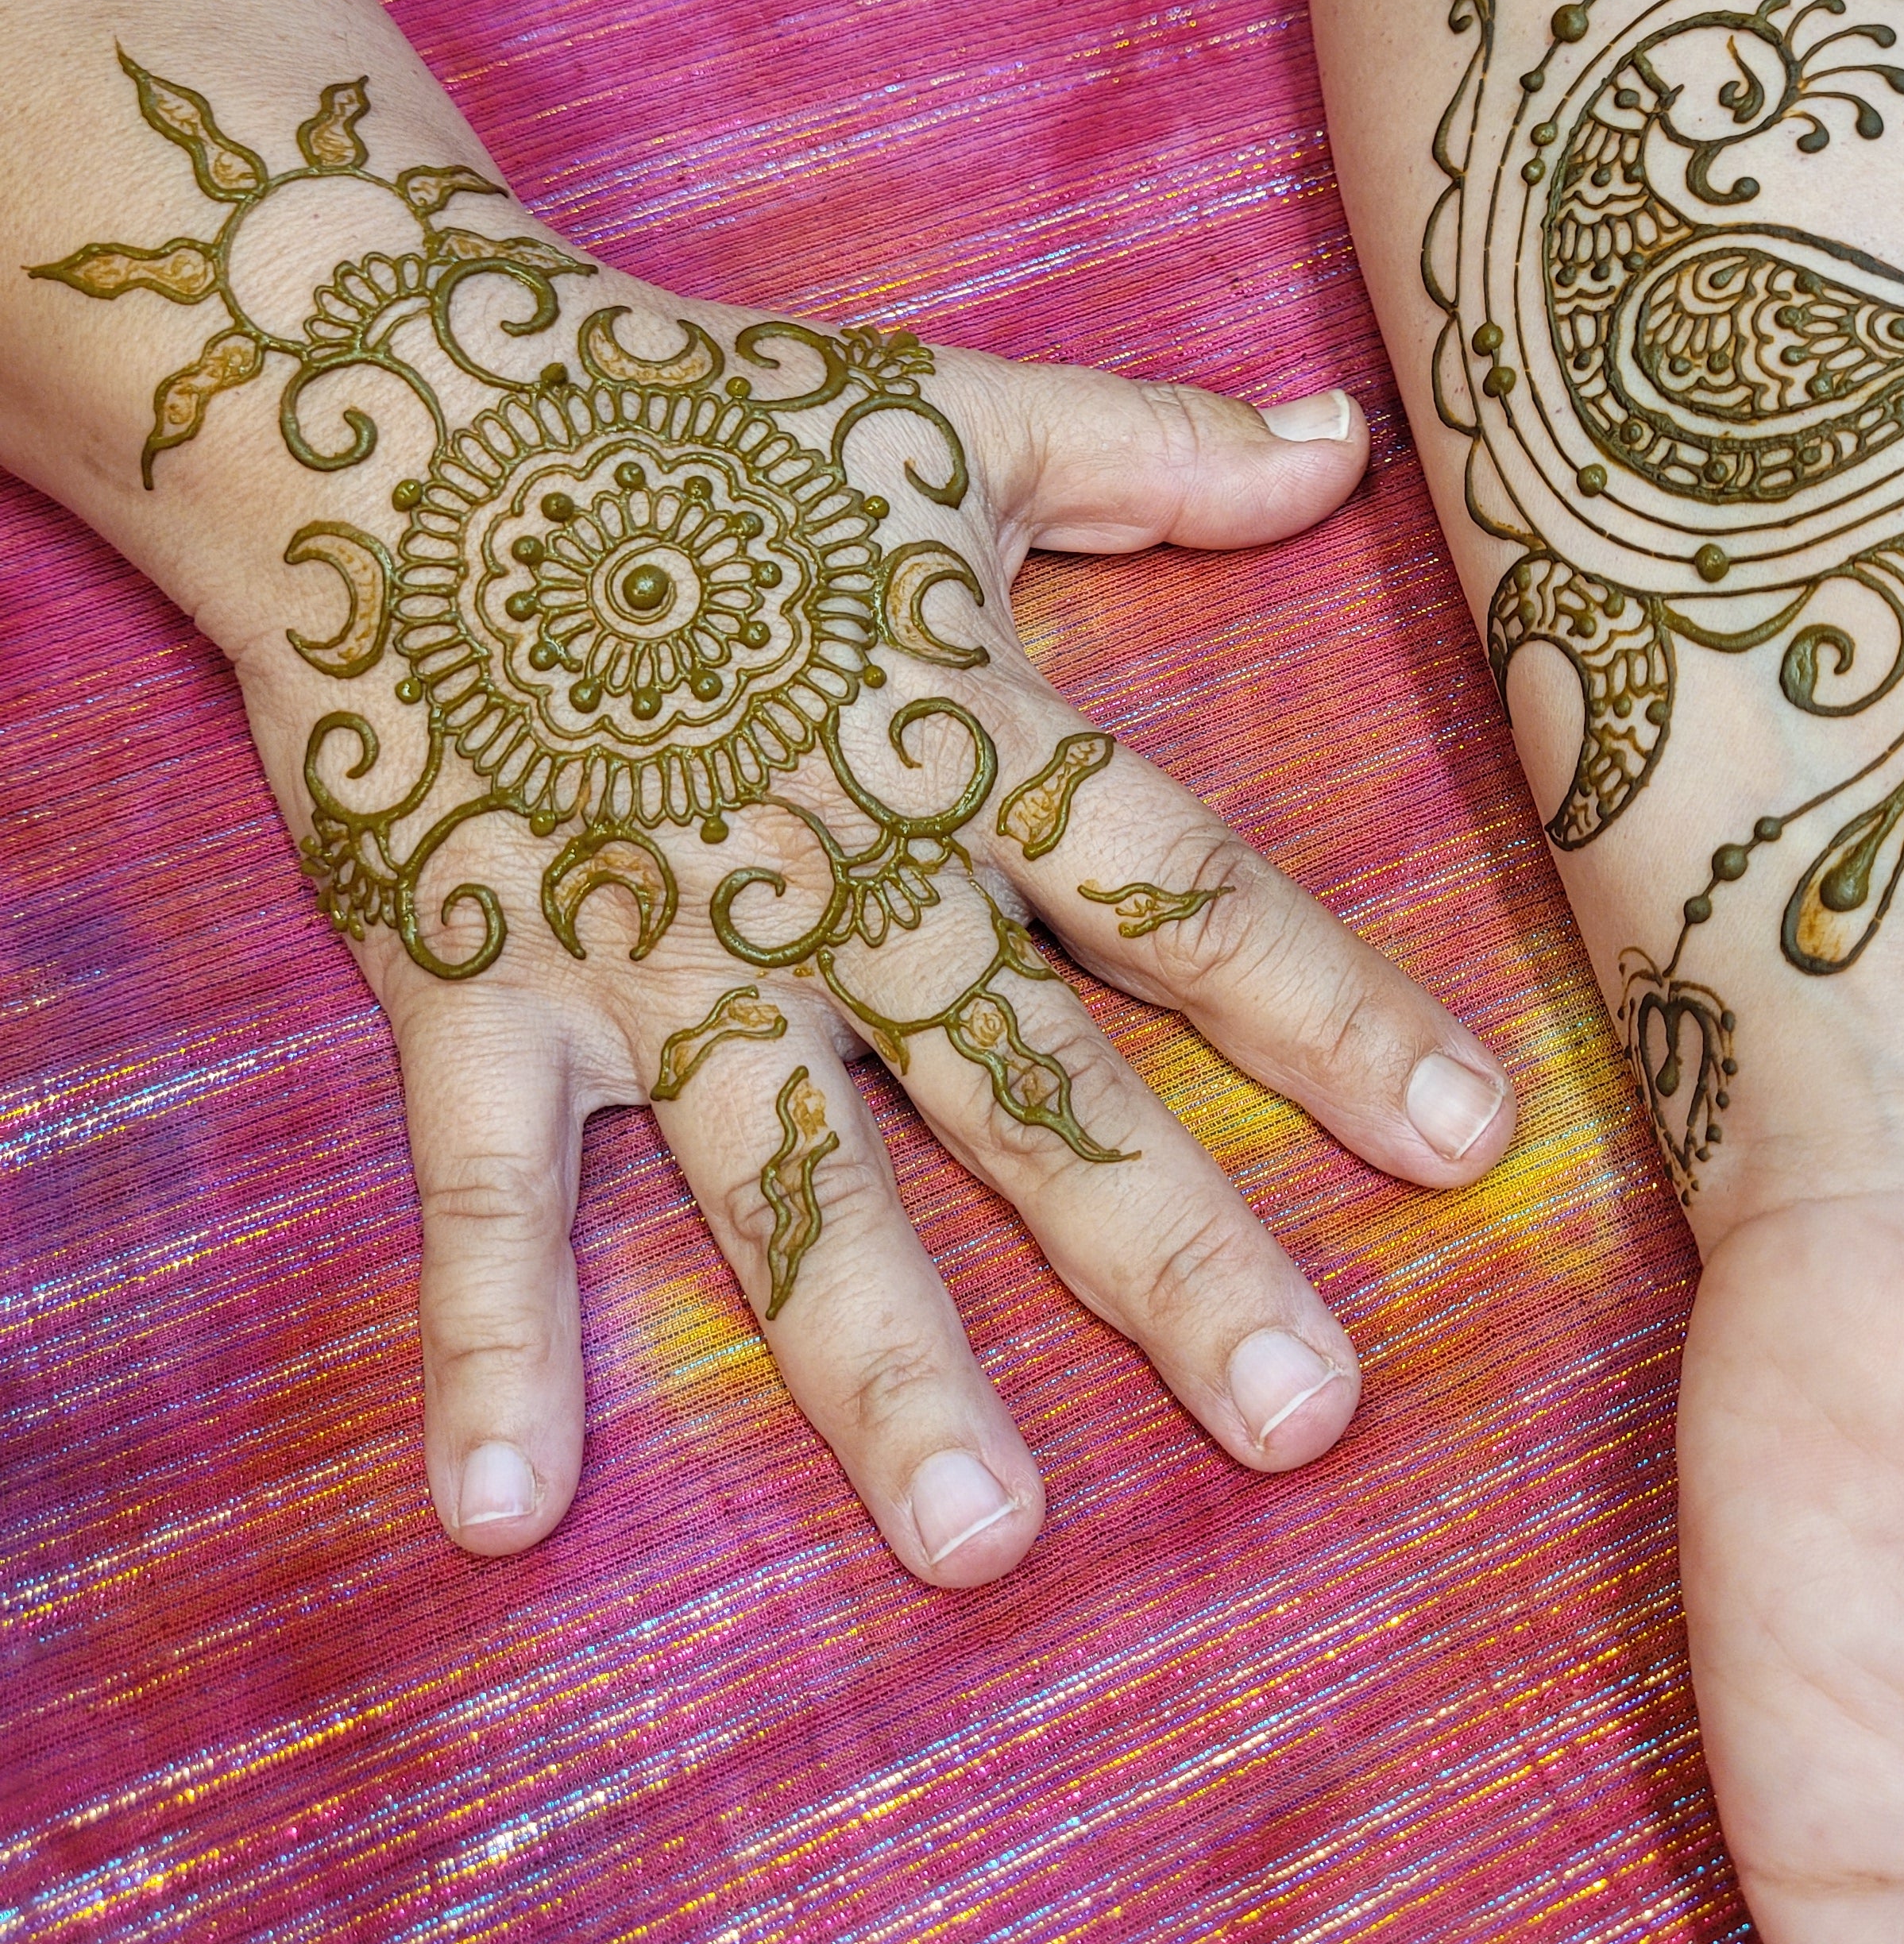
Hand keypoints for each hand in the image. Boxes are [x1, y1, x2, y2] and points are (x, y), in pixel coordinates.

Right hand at [37, 91, 1520, 1584]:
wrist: (395, 406)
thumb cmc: (693, 418)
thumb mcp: (953, 420)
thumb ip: (1157, 453)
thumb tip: (1347, 437)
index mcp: (956, 737)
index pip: (1177, 889)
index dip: (1327, 1006)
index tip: (1468, 1141)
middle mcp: (830, 871)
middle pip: (1028, 1080)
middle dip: (1169, 1251)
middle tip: (1304, 1421)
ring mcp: (652, 945)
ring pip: (792, 1175)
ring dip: (884, 1358)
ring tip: (985, 1537)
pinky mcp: (476, 979)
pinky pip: (483, 1186)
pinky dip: (488, 1340)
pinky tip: (501, 1513)